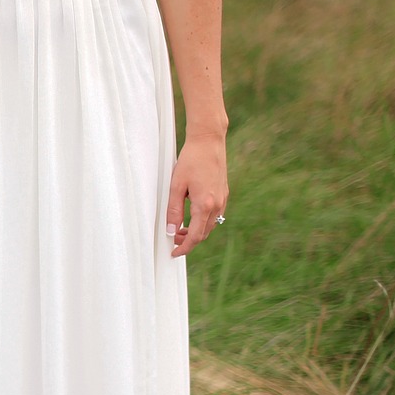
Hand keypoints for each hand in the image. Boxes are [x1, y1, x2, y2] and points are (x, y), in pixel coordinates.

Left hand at [166, 132, 227, 256]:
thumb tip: (171, 230)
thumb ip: (173, 210)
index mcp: (205, 205)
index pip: (195, 236)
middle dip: (189, 241)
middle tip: (173, 240)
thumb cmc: (191, 160)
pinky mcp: (224, 193)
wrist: (208, 142)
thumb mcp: (176, 186)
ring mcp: (223, 199)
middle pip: (204, 233)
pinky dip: (203, 221)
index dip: (184, 247)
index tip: (174, 253)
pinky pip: (215, 215)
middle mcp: (217, 204)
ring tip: (180, 229)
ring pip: (210, 225)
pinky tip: (192, 216)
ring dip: (196, 231)